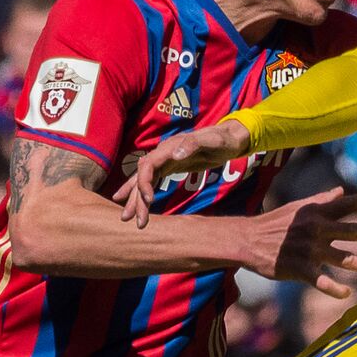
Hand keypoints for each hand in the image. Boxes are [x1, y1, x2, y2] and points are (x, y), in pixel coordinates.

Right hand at [114, 121, 251, 227]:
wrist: (228, 138)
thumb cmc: (221, 139)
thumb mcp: (212, 140)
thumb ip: (194, 144)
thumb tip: (175, 155)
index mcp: (170, 147)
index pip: (148, 165)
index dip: (144, 182)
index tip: (148, 200)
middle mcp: (163, 153)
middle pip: (142, 176)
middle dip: (135, 197)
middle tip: (128, 218)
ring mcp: (165, 160)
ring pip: (144, 180)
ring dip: (136, 199)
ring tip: (127, 218)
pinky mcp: (170, 167)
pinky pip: (152, 181)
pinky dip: (143, 193)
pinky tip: (138, 204)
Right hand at [242, 189, 356, 296]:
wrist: (246, 240)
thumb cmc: (275, 222)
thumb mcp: (299, 207)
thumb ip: (322, 200)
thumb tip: (341, 191)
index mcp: (318, 213)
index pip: (348, 204)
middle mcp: (317, 229)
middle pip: (352, 231)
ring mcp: (309, 250)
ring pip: (342, 259)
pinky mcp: (299, 269)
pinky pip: (321, 281)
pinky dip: (334, 288)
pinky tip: (347, 293)